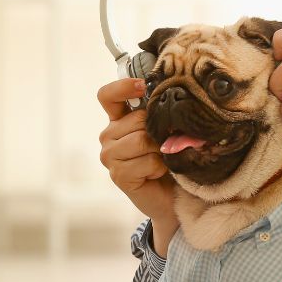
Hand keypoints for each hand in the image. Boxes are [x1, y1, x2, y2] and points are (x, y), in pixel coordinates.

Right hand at [96, 77, 176, 224]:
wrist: (173, 194)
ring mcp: (110, 156)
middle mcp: (109, 135)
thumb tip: (169, 105)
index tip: (142, 87)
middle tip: (167, 144)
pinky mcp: (118, 175)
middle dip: (159, 130)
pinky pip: (147, 162)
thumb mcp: (167, 131)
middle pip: (136, 119)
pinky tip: (158, 173)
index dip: (123, 87)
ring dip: (161, 151)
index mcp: (119, 119)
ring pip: (141, 140)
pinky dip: (160, 167)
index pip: (108, 96)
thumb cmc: (171, 158)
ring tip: (163, 159)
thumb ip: (161, 115)